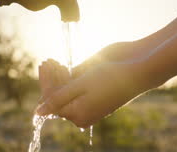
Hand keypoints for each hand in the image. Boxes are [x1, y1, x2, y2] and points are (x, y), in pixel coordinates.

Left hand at [36, 42, 152, 127]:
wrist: (137, 71)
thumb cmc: (111, 78)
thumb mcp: (81, 86)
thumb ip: (58, 98)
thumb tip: (38, 112)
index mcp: (78, 115)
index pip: (52, 100)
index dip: (46, 81)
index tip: (44, 63)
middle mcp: (82, 113)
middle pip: (57, 96)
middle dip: (51, 78)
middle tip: (48, 60)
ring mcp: (89, 105)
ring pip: (65, 92)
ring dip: (58, 76)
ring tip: (54, 61)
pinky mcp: (94, 95)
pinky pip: (75, 89)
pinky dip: (68, 78)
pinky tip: (63, 66)